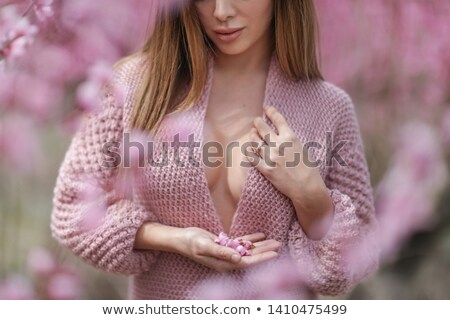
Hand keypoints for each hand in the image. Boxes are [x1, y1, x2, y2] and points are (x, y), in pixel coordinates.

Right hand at [177, 227, 280, 272]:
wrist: (182, 238)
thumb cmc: (191, 243)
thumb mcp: (205, 246)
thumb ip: (221, 252)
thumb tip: (237, 258)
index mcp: (224, 264)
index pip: (248, 263)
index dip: (262, 259)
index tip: (275, 254)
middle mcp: (228, 261)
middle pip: (251, 257)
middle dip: (266, 251)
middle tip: (280, 244)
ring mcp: (227, 253)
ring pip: (248, 250)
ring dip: (261, 245)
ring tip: (275, 240)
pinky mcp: (225, 246)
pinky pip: (241, 243)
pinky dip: (250, 239)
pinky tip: (261, 235)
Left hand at [245, 106, 333, 238]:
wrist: (307, 187)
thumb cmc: (309, 169)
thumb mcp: (303, 149)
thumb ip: (292, 141)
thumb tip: (284, 136)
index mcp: (290, 138)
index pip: (278, 120)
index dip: (271, 112)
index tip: (267, 108)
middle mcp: (279, 145)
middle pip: (263, 128)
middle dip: (258, 123)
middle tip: (256, 121)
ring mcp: (271, 156)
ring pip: (256, 142)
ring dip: (253, 136)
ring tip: (252, 133)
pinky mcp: (266, 169)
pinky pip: (252, 158)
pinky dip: (249, 152)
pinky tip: (247, 149)